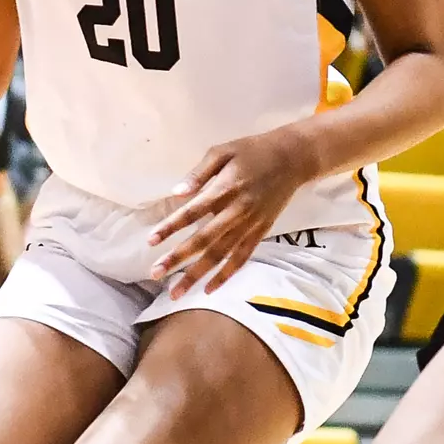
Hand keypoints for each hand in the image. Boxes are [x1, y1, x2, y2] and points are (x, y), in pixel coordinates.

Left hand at [148, 128, 316, 299]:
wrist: (292, 159)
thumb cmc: (252, 151)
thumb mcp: (222, 151)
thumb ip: (198, 173)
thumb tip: (177, 193)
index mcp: (224, 188)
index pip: (192, 212)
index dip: (171, 227)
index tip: (151, 241)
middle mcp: (236, 211)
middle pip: (203, 240)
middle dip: (178, 258)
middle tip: (155, 273)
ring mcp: (250, 225)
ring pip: (220, 255)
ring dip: (197, 275)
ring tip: (176, 292)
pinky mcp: (260, 233)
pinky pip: (241, 258)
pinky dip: (225, 275)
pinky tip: (209, 289)